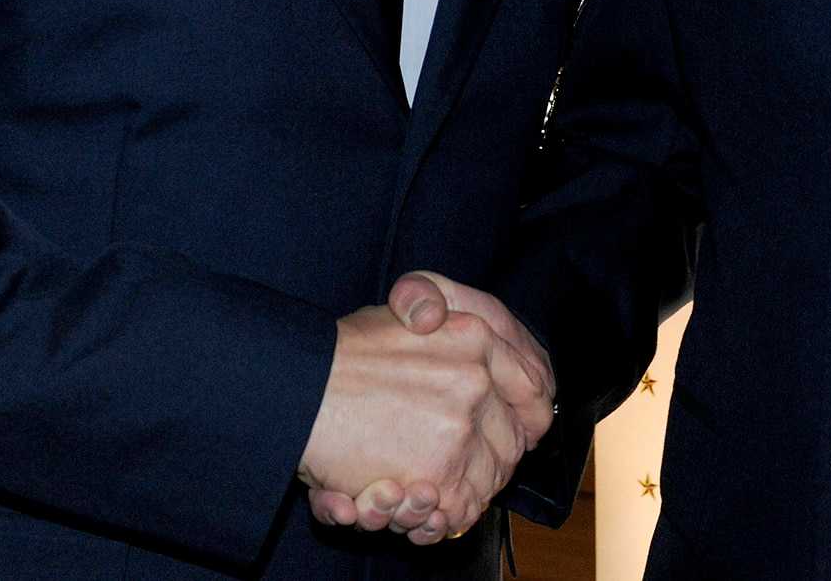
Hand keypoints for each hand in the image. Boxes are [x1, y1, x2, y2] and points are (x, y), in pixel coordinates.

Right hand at [306, 273, 554, 540]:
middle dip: (497, 462)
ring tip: (439, 495)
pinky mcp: (439, 475)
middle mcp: (476, 380)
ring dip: (470, 492)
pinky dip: (448, 517)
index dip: (530, 416)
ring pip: (491, 479)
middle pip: (514, 440)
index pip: (532, 386)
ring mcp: (460, 429)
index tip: (523, 433)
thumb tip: (461, 333)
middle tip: (468, 472)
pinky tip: (426, 510)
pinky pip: (462, 508)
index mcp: (474, 336)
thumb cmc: (341, 355)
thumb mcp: (401, 312)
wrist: (298, 393)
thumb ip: (439, 316)